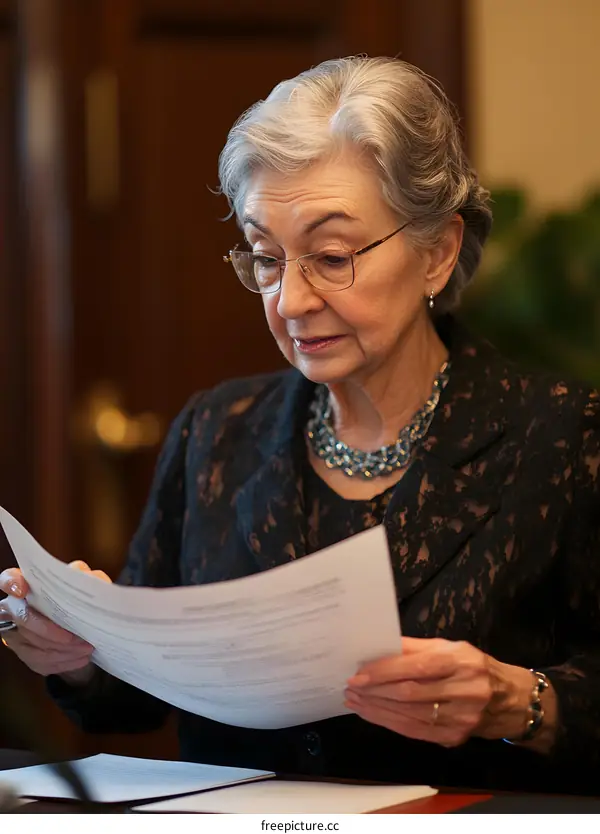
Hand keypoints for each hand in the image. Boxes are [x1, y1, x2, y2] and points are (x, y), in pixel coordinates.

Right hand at [0, 562, 111, 680]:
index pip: (8, 579)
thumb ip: (84, 576)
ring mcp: (15, 630)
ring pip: (33, 644)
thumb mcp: (84, 582)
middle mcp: (14, 606)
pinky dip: (63, 662)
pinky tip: (81, 659)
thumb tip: (89, 578)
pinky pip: (39, 661)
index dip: (11, 584)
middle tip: (76, 637)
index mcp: (26, 583)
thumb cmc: (79, 597)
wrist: (77, 620)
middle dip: (51, 631)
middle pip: (24, 619)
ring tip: (87, 649)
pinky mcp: (23, 651)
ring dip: (62, 650)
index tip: (21, 591)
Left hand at [345, 637, 534, 747]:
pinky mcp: (455, 737)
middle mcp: (463, 691)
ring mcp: (460, 718)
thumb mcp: (451, 647)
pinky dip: (390, 723)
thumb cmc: (474, 667)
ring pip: (410, 716)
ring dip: (377, 710)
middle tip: (351, 687)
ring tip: (355, 701)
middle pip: (410, 694)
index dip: (385, 672)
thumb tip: (380, 644)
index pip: (417, 668)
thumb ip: (415, 647)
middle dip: (375, 692)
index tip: (359, 673)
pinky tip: (373, 715)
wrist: (510, 701)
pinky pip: (415, 732)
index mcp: (460, 662)